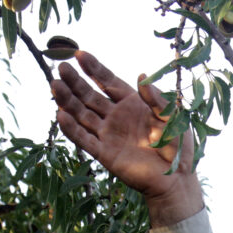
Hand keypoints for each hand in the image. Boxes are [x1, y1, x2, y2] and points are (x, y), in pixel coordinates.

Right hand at [51, 51, 202, 227]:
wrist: (176, 178)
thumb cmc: (177, 146)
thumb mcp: (171, 116)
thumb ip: (155, 98)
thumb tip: (141, 74)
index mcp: (132, 104)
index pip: (108, 82)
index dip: (94, 68)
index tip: (79, 54)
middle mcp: (116, 117)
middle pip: (90, 96)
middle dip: (75, 82)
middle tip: (61, 67)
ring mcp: (108, 135)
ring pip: (82, 114)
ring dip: (67, 101)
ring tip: (54, 85)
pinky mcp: (104, 153)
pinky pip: (84, 139)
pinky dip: (72, 129)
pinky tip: (60, 115)